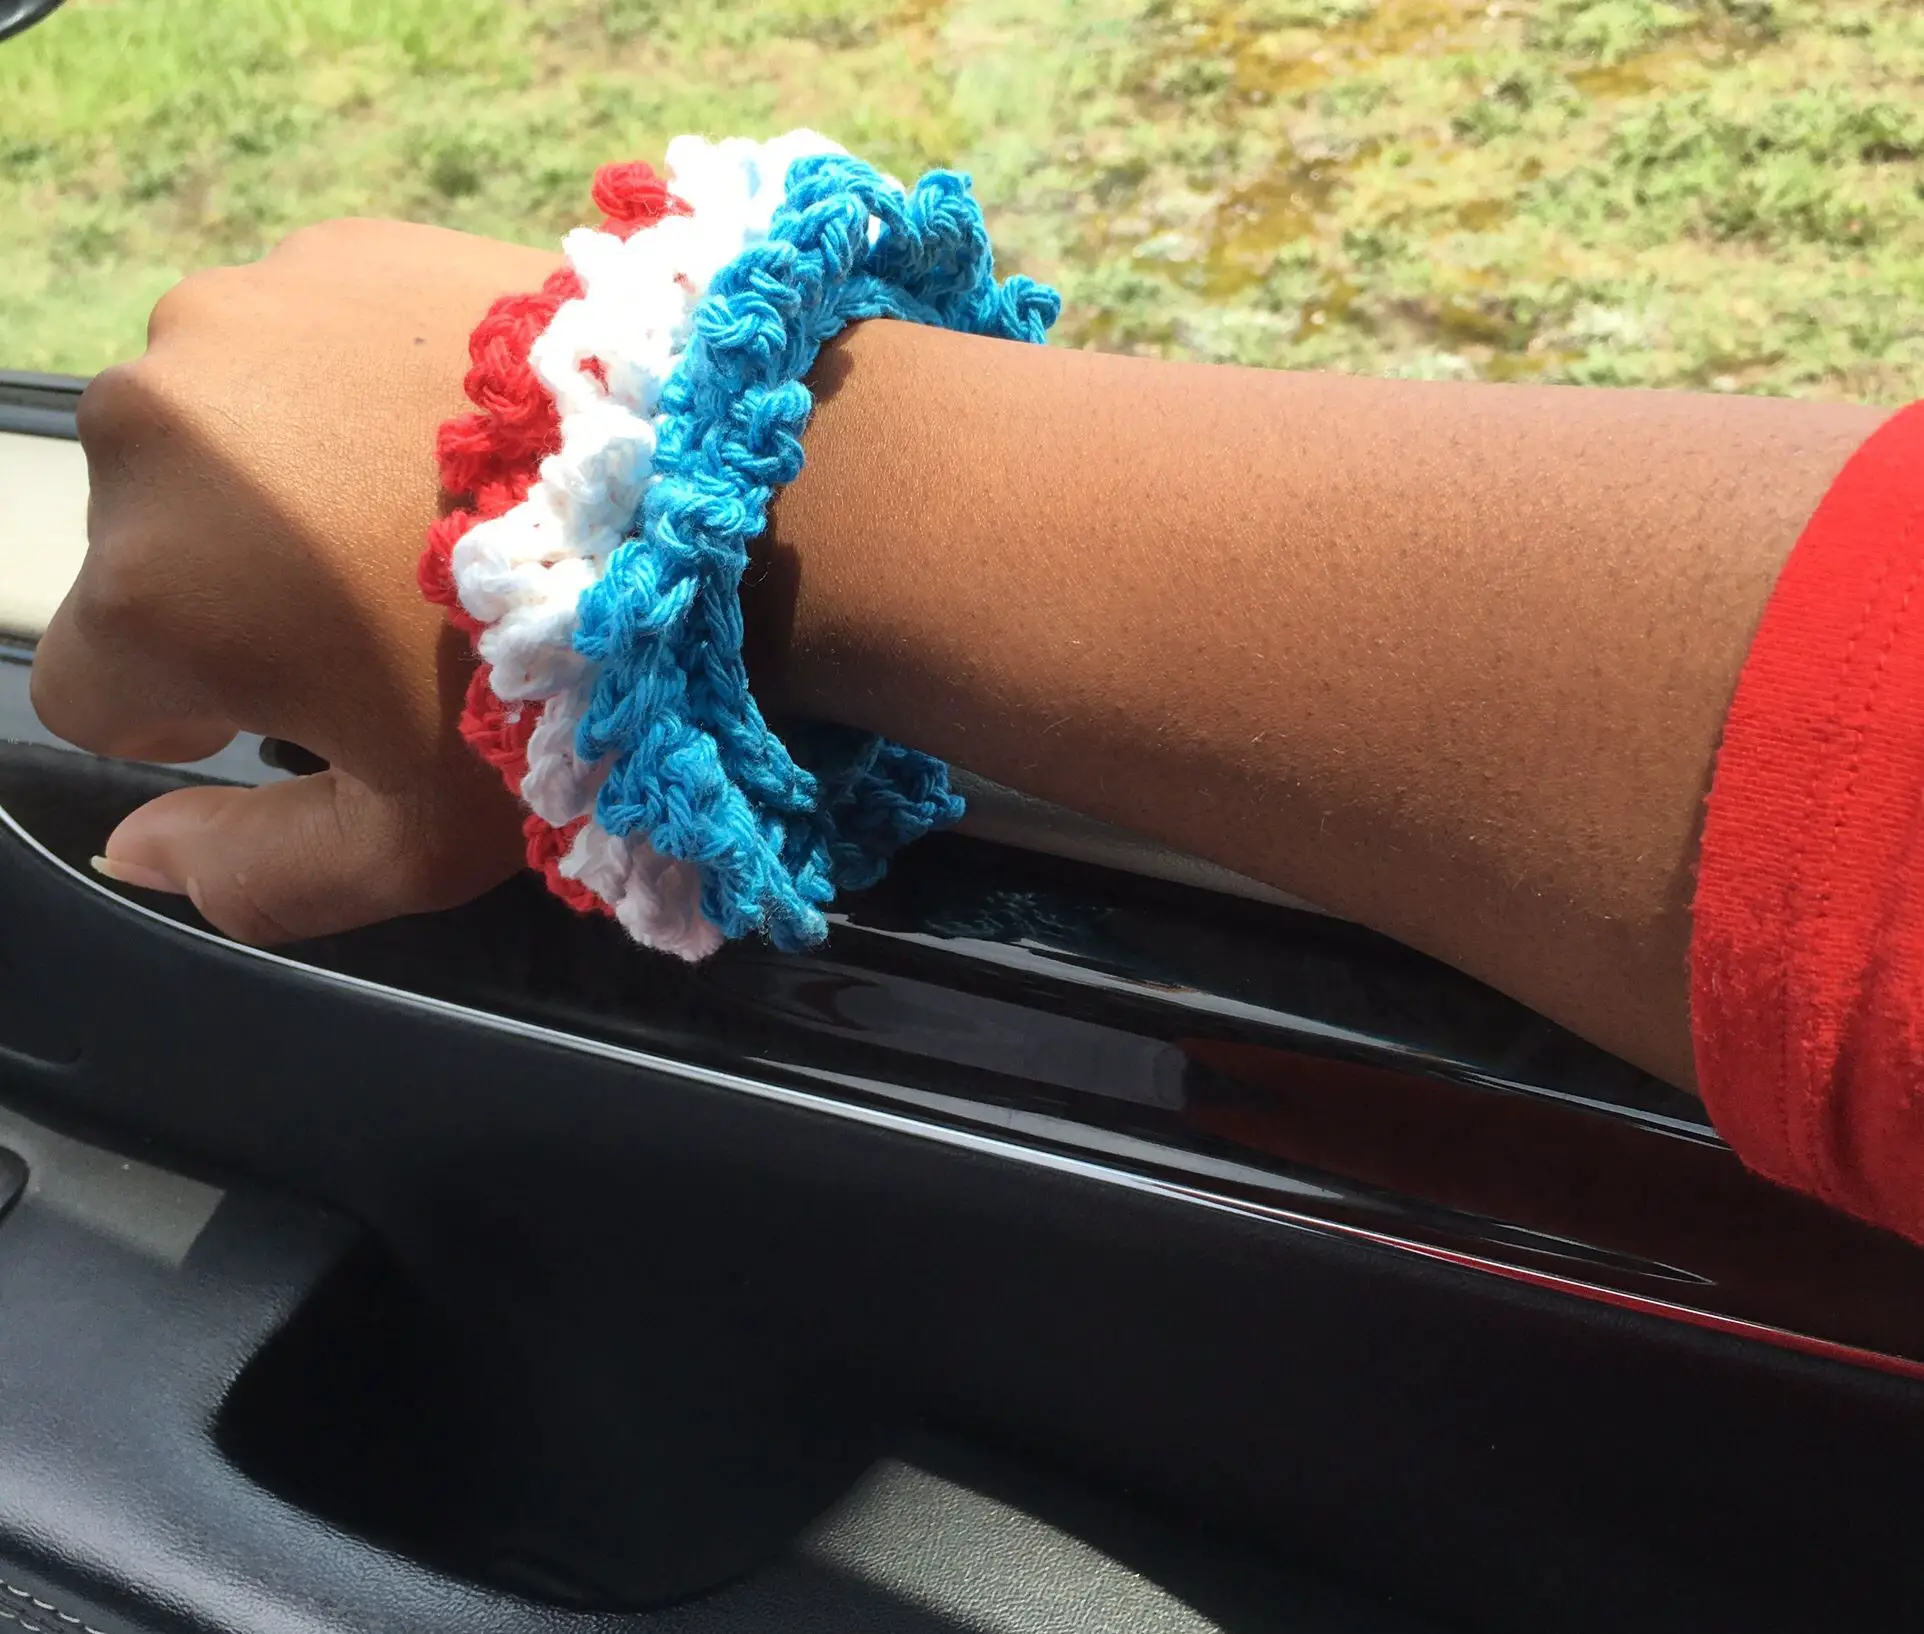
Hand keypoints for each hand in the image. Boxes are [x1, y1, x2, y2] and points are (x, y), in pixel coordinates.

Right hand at [31, 219, 560, 942]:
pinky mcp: (332, 247)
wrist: (718, 503)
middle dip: (231, 597)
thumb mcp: (413, 842)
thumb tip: (133, 850)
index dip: (193, 719)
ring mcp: (238, 315)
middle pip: (139, 552)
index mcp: (147, 588)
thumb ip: (249, 875)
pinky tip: (452, 436)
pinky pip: (288, 346)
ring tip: (426, 521)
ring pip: (207, 442)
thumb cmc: (568, 695)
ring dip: (274, 486)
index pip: (94, 687)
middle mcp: (152, 430)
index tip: (300, 710)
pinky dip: (338, 392)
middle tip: (387, 617)